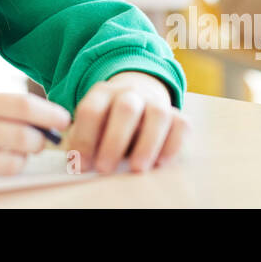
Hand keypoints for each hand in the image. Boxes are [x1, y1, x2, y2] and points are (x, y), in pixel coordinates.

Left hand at [63, 71, 188, 174]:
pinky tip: (159, 163)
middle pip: (126, 108)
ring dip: (147, 144)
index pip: (91, 110)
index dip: (84, 138)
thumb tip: (79, 164)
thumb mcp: (91, 126)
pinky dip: (172, 145)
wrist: (138, 98)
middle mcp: (130, 93)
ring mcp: (155, 102)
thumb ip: (83, 141)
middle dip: (114, 141)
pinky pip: (181, 125)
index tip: (81, 164)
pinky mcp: (176, 115)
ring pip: (158, 114)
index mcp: (103, 93)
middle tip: (104, 168)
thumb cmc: (107, 122)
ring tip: (135, 168)